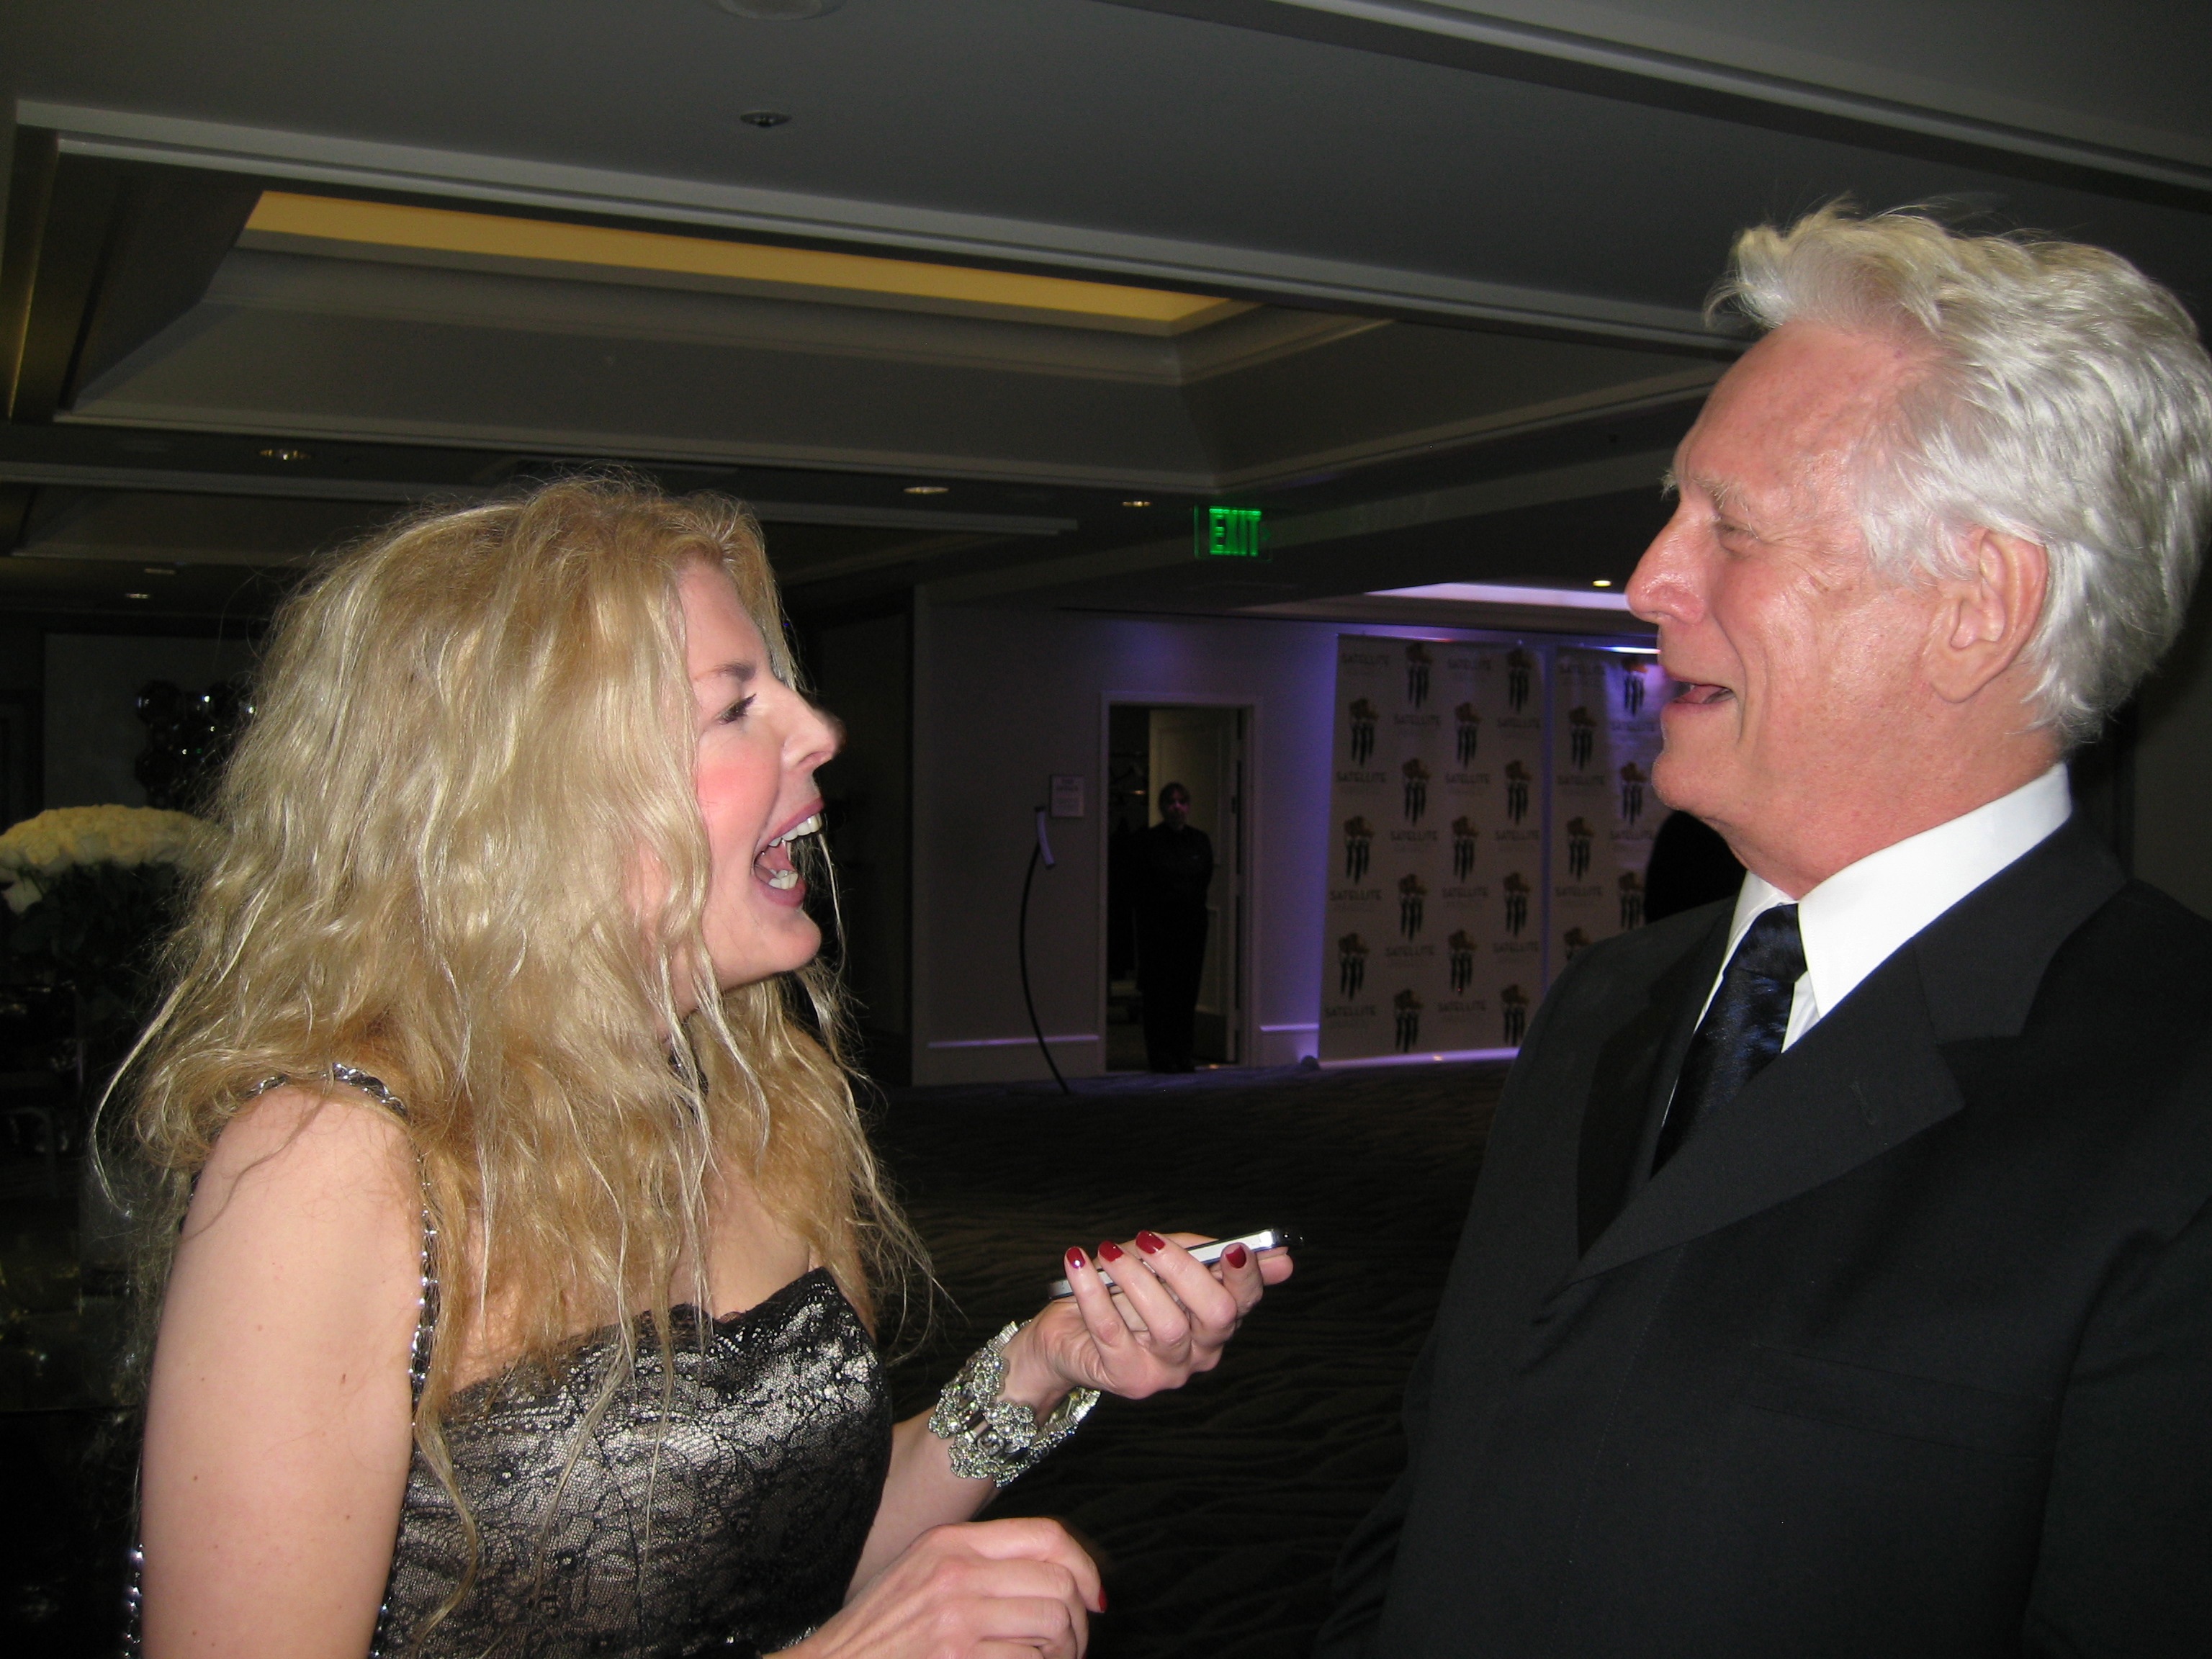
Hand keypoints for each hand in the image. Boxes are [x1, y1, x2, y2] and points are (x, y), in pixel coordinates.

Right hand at [785, 1518, 1100, 1658]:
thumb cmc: (879, 1632)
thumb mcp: (924, 1573)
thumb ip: (982, 1565)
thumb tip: (1060, 1576)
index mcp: (952, 1542)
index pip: (1048, 1536)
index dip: (1084, 1568)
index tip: (1093, 1599)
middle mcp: (957, 1571)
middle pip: (1060, 1585)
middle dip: (1078, 1625)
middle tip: (1069, 1649)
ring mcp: (956, 1617)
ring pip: (1053, 1625)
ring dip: (1061, 1654)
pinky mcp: (957, 1658)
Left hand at [1008, 1231, 1293, 1404]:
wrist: (1065, 1336)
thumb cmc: (1119, 1295)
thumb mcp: (1160, 1264)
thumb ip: (1204, 1254)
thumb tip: (1280, 1255)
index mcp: (1215, 1320)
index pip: (1246, 1300)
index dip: (1246, 1276)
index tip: (1234, 1249)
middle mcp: (1201, 1352)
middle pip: (1218, 1316)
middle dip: (1185, 1270)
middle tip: (1149, 1241)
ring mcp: (1169, 1371)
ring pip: (1169, 1326)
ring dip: (1135, 1278)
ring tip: (1108, 1251)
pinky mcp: (1129, 1379)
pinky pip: (1113, 1331)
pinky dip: (1093, 1291)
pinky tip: (1079, 1262)